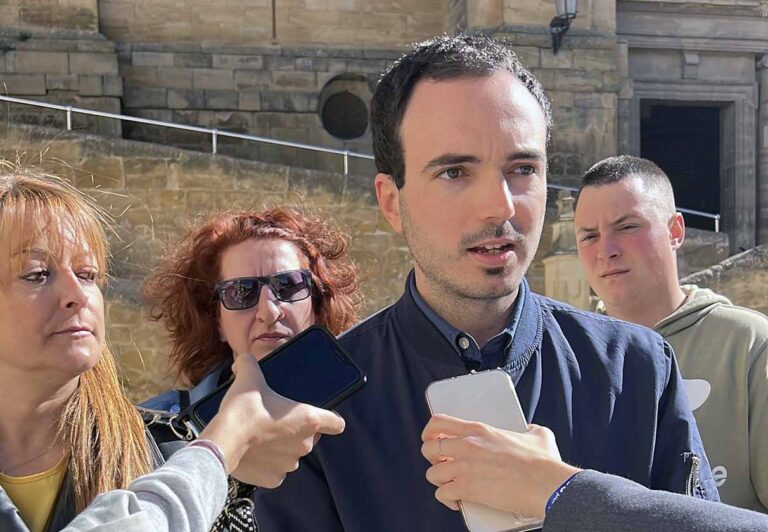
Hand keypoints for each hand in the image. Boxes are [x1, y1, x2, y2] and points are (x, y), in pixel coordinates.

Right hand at [200, 352, 344, 487]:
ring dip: (282, 447)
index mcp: (309, 419)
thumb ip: (250, 364)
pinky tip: (254, 452)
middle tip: (276, 420)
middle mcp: (305, 444)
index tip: (321, 416)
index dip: (330, 418)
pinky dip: (267, 464)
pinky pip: (276, 470)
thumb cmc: (242, 411)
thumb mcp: (249, 377)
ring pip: (291, 454)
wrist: (222, 443)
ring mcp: (290, 464)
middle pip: (310, 437)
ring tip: (261, 436)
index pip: (336, 423)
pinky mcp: (274, 479)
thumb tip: (245, 359)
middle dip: (296, 430)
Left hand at [421, 415, 580, 519]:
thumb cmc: (543, 463)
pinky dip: (446, 499)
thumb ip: (529, 429)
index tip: (432, 438)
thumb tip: (531, 429)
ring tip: (451, 484)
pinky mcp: (466, 489)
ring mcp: (464, 468)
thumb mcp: (538, 436)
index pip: (438, 422)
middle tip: (444, 464)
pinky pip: (441, 494)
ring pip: (431, 473)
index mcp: (478, 430)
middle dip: (432, 458)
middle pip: (428, 448)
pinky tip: (456, 501)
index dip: (430, 431)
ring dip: (439, 480)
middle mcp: (466, 446)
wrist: (546, 485)